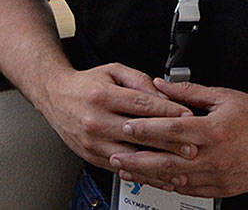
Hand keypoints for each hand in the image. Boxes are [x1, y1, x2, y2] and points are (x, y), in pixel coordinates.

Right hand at [35, 63, 192, 170]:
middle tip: (192, 147)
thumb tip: (165, 95)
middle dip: (169, 142)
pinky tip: (159, 177)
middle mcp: (96, 120)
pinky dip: (142, 174)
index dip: (168, 111)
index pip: (141, 105)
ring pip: (131, 157)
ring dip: (158, 164)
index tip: (188, 116)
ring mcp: (93, 141)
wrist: (55, 96)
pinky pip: (121, 168)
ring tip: (180, 169)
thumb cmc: (86, 84)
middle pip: (139, 134)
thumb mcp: (113, 71)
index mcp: (102, 95)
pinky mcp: (92, 156)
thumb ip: (140, 81)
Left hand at [109, 78, 247, 197]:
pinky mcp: (224, 188)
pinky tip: (156, 180)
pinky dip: (170, 185)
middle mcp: (216, 156)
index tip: (127, 127)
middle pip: (167, 161)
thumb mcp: (222, 95)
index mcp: (215, 130)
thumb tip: (160, 84)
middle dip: (137, 159)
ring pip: (176, 179)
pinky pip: (191, 190)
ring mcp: (220, 175)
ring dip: (149, 176)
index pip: (171, 131)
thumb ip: (187, 91)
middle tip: (116, 155)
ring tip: (128, 170)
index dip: (146, 129)